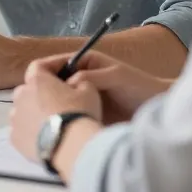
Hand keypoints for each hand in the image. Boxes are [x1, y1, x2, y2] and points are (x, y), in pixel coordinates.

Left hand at [9, 58, 101, 161]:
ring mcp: (15, 118)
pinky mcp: (15, 138)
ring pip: (24, 111)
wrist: (70, 146)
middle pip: (30, 90)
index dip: (52, 66)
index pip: (39, 66)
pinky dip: (32, 132)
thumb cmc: (79, 113)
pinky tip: (46, 138)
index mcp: (36, 80)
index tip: (65, 70)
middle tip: (59, 101)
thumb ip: (79, 82)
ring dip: (35, 113)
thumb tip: (75, 86)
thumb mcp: (88, 90)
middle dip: (42, 93)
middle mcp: (20, 96)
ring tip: (53, 122)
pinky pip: (22, 131)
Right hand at [30, 51, 172, 123]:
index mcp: (86, 64)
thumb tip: (67, 84)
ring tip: (47, 117)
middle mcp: (82, 79)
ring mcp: (84, 98)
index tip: (34, 82)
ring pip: (62, 101)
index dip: (46, 71)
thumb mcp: (115, 76)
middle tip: (38, 104)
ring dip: (55, 108)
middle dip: (48, 91)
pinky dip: (65, 120)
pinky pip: (71, 115)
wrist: (157, 108)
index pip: (58, 64)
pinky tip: (59, 127)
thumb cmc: (139, 87)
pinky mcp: (87, 114)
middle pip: (57, 83)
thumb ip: (91, 77)